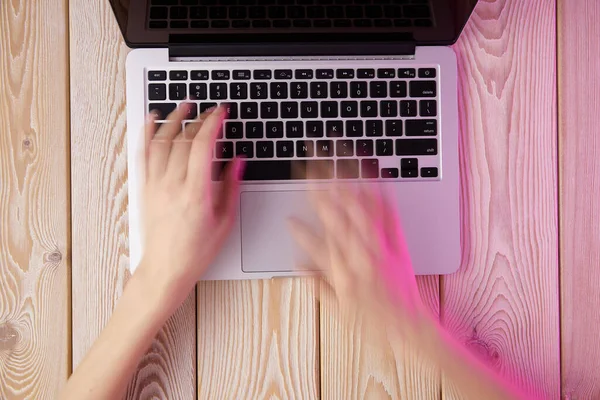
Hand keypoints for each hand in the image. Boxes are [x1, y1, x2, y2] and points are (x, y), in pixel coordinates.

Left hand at [138, 104, 242, 301]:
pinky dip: (147, 133)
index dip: (213, 123)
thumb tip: (238, 160)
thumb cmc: (195, 251)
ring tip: (184, 106)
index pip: (203, 145)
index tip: (221, 112)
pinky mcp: (145, 189)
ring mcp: (155, 185)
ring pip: (162, 142)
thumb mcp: (224, 221)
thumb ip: (231, 186)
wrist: (166, 269)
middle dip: (199, 119)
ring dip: (174, 119)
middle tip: (210, 110)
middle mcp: (172, 185)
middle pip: (183, 140)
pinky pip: (143, 154)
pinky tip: (152, 120)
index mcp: (196, 193)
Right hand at [288, 173, 429, 340]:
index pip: (316, 245)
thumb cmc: (375, 322)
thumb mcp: (341, 310)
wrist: (409, 327)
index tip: (288, 218)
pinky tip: (372, 177)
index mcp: (342, 272)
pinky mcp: (397, 243)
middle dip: (321, 193)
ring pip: (359, 210)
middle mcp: (358, 256)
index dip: (301, 231)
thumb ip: (318, 285)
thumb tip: (298, 265)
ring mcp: (378, 247)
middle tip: (310, 172)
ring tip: (336, 164)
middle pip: (335, 218)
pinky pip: (388, 215)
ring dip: (346, 185)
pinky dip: (379, 194)